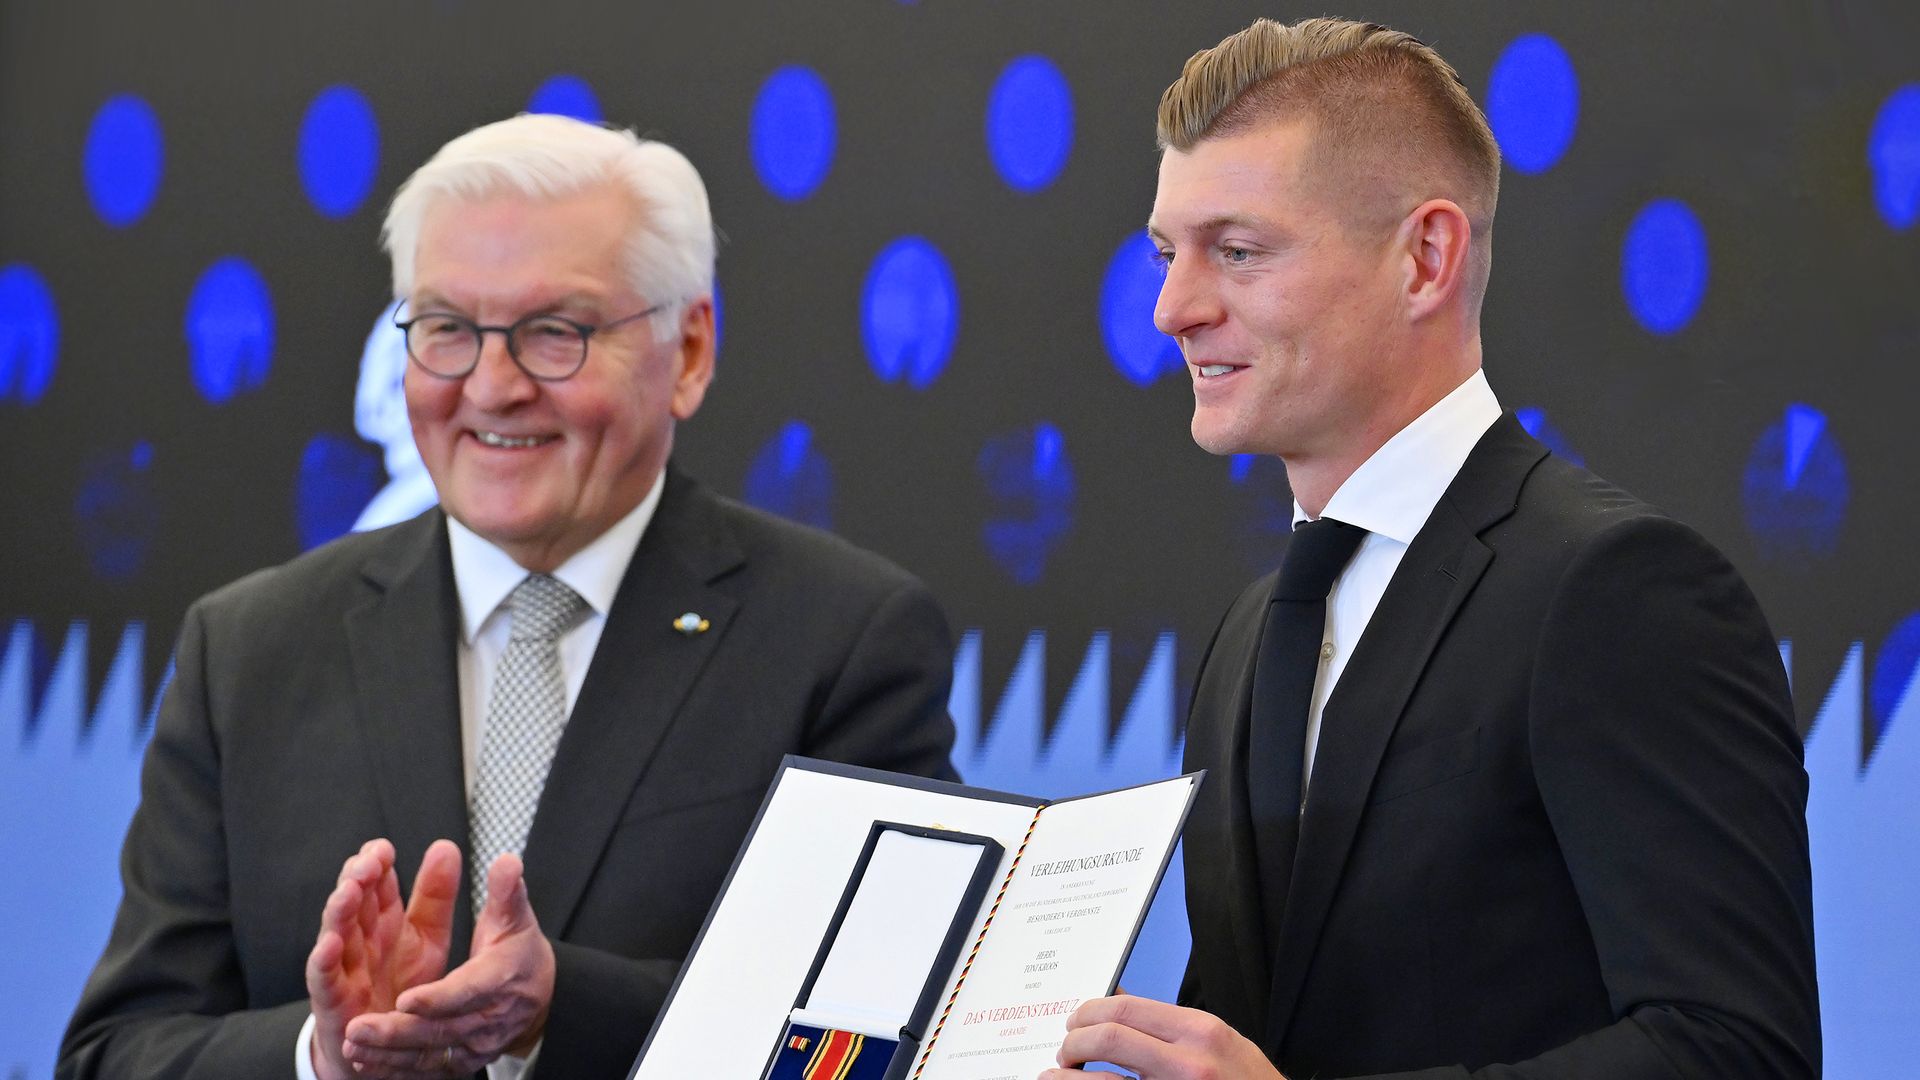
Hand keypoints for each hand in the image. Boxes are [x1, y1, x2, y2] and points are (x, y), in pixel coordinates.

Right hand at [305, 838, 459, 1079]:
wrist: (389, 1044)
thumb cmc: (404, 984)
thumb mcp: (429, 936)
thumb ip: (436, 895)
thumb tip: (446, 845)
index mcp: (384, 920)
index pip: (376, 883)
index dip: (376, 864)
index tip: (384, 848)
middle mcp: (360, 938)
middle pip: (354, 901)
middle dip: (357, 879)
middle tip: (368, 861)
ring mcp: (343, 967)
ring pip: (336, 933)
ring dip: (339, 911)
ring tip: (349, 891)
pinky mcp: (333, 1000)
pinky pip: (325, 979)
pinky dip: (324, 962)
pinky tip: (329, 944)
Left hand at [342, 853, 556, 1076]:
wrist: (541, 1000)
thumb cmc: (519, 954)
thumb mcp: (517, 920)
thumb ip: (508, 893)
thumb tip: (507, 862)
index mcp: (501, 979)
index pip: (468, 991)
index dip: (438, 998)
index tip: (405, 999)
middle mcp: (488, 1018)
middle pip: (440, 1029)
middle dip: (397, 1031)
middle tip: (357, 1027)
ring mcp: (475, 1045)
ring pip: (428, 1053)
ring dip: (387, 1052)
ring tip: (352, 1043)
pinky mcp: (463, 1062)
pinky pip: (426, 1069)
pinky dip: (394, 1067)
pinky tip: (364, 1061)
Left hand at [1038, 994, 1283, 1079]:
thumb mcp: (1221, 1043)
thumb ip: (1171, 1025)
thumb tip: (1118, 1003)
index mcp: (1201, 1032)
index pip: (1126, 1009)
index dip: (1088, 1013)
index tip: (1076, 1021)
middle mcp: (1189, 1062)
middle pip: (1108, 1037)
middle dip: (1074, 1040)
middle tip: (1065, 1049)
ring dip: (1066, 1076)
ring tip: (1055, 1075)